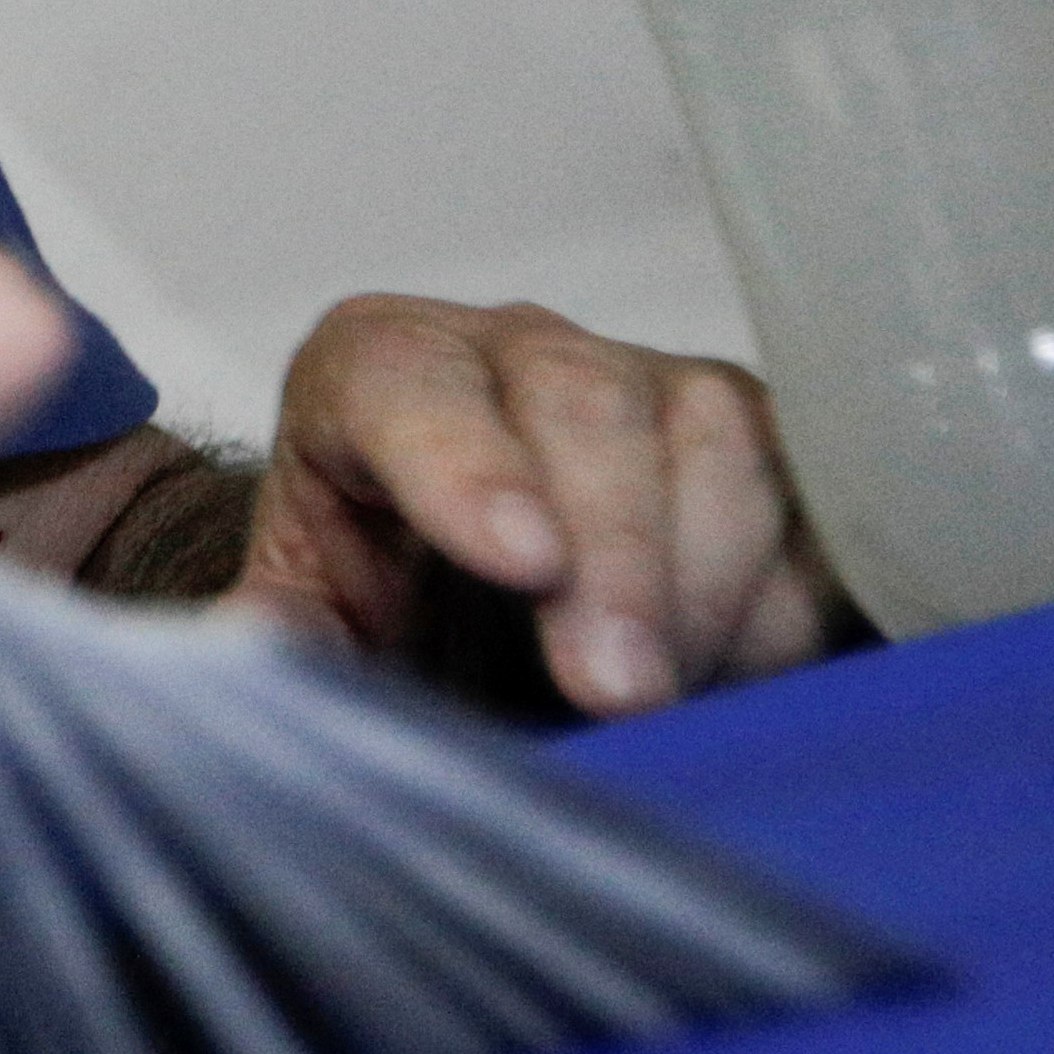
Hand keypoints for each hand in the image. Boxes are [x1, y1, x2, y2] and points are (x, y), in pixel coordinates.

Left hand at [227, 294, 844, 716]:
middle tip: (616, 690)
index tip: (516, 563)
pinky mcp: (775, 447)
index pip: (403, 381)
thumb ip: (276, 640)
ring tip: (665, 703)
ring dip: (699, 591)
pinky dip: (781, 605)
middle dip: (611, 556)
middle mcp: (522, 351)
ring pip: (713, 444)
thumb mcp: (315, 625)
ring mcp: (658, 385)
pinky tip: (737, 679)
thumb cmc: (393, 606)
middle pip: (582, 406)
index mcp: (380, 369)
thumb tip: (243, 661)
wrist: (483, 617)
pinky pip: (809, 505)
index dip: (458, 462)